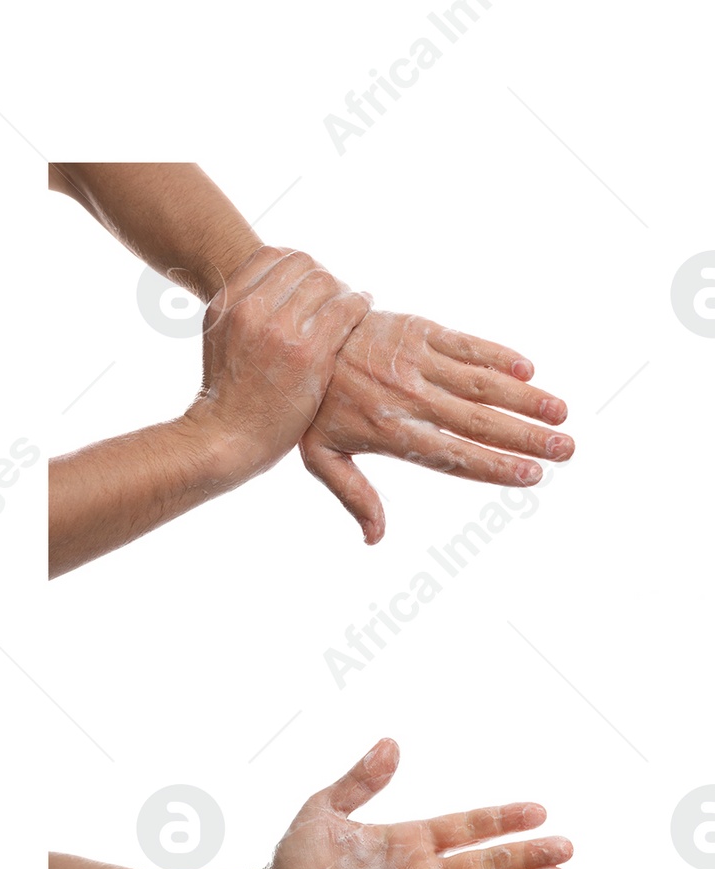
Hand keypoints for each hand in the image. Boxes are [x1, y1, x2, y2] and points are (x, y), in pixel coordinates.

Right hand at [186, 248, 370, 488]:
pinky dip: (359, 302)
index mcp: (229, 300)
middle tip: (334, 290)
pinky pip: (344, 309)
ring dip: (343, 287)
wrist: (228, 436)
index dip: (296, 263)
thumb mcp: (219, 333)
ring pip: (325, 282)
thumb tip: (271, 280)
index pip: (272, 254)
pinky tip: (363, 306)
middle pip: (302, 264)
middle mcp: (252, 309)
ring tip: (352, 300)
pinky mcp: (309, 353)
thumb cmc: (227, 390)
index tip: (308, 279)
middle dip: (322, 274)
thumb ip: (240, 303)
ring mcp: (280, 330)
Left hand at [255, 742, 569, 868]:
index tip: (539, 809)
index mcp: (409, 841)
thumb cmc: (295, 859)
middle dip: (526, 856)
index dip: (501, 819)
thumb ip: (360, 779)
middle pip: (486, 864)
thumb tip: (392, 744)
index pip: (466, 827)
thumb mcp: (324, 808)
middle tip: (569, 848)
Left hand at [301, 311, 572, 542]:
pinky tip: (528, 369)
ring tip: (561, 413)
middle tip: (567, 449)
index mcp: (392, 432)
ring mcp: (416, 361)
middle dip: (526, 436)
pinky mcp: (418, 329)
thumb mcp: (321, 455)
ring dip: (524, 398)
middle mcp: (410, 397)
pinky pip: (464, 343)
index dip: (495, 466)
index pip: (454, 455)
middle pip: (478, 422)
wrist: (302, 333)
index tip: (533, 475)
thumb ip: (353, 494)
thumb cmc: (315, 401)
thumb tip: (375, 539)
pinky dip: (497, 354)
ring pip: (479, 382)